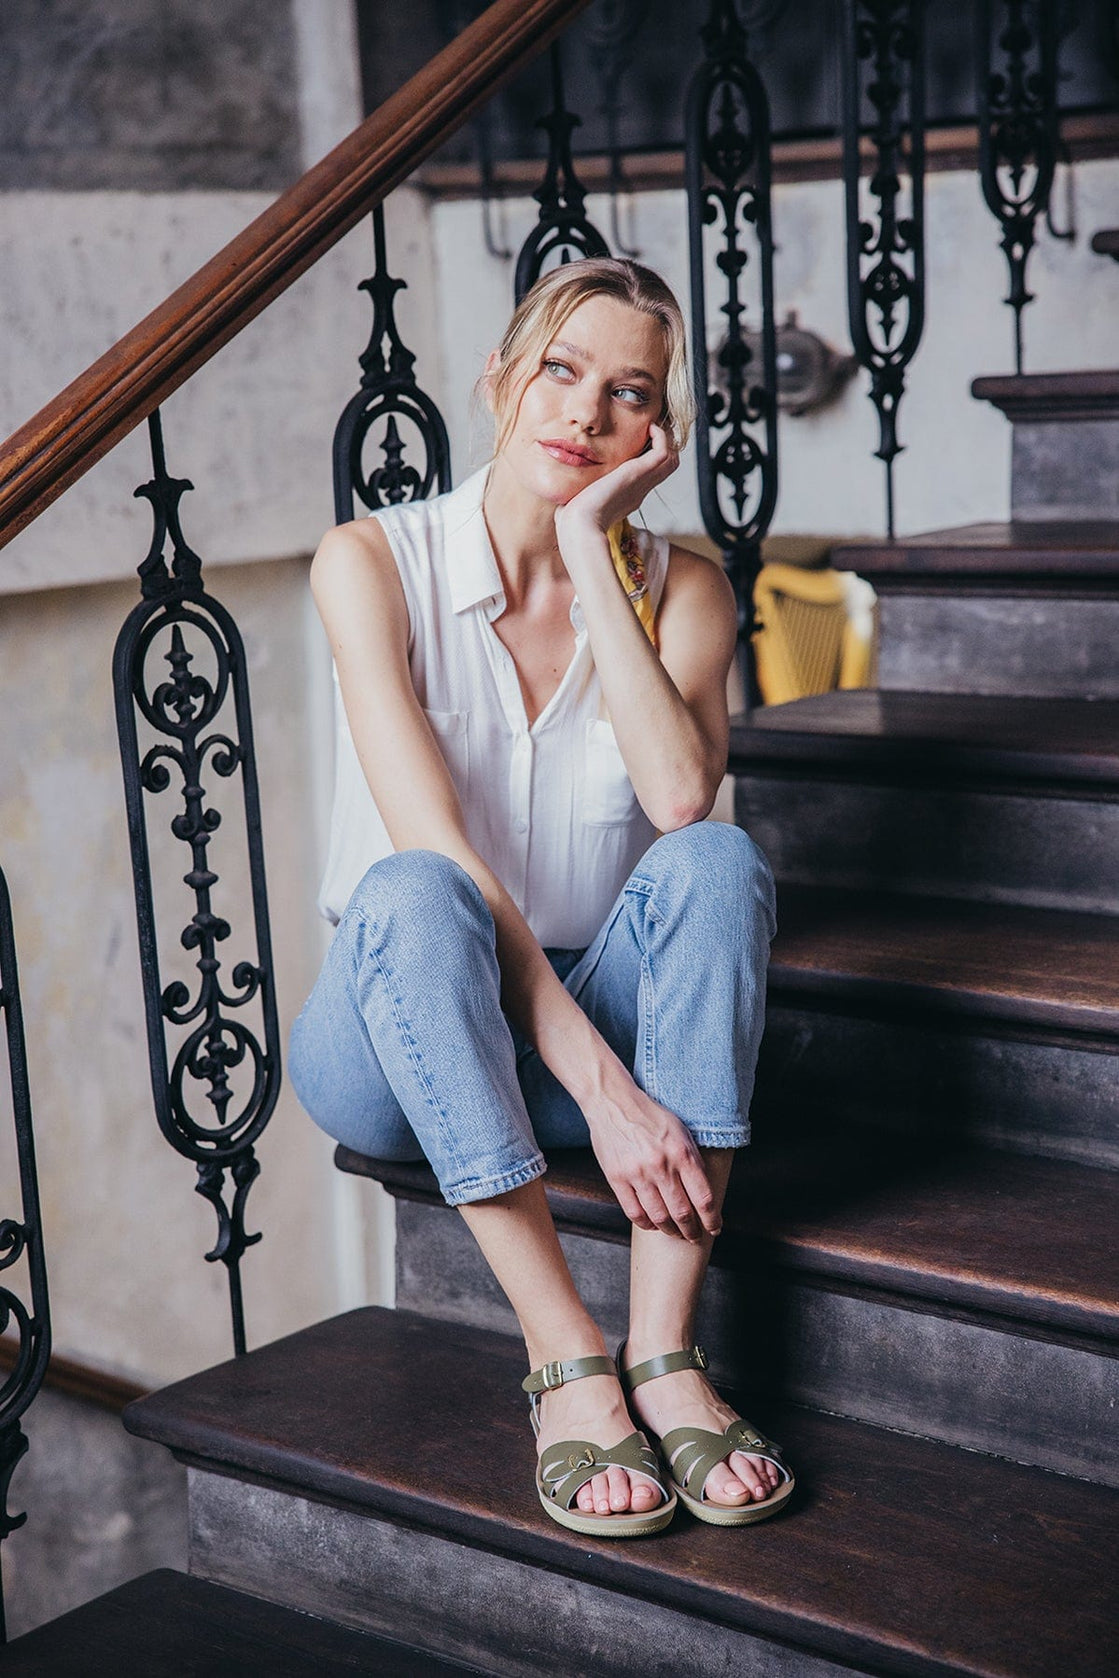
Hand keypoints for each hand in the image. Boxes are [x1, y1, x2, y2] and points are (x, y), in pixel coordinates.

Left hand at [554, 423, 678, 541]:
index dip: (646, 456)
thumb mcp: (579, 500)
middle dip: (661, 445)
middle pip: (665, 466)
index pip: (647, 475)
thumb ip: (578, 492)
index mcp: (626, 497)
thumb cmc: (573, 518)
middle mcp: (639, 490)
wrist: (580, 524)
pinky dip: (661, 436)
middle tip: (649, 428)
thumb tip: (564, 491)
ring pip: (671, 459)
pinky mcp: (638, 473)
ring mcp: (642, 483)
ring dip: (664, 439)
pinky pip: (663, 452)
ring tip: (650, 426)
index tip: (635, 440)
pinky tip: (648, 427)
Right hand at [584, 1069, 719, 1242]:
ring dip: (670, 1230)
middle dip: (692, 1231)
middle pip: (682, 1213)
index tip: (715, 1228)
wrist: (612, 1101)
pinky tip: (652, 1224)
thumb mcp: (680, 1131)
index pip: (703, 1198)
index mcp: (682, 1153)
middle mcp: (661, 1165)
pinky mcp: (617, 1178)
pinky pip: (634, 1212)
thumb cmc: (649, 1115)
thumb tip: (701, 1191)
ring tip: (674, 1233)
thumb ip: (691, 1160)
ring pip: (659, 1217)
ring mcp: (637, 1173)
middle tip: (695, 1236)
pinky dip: (646, 1223)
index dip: (712, 1219)